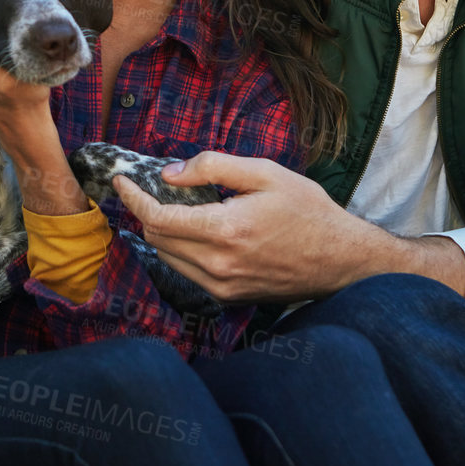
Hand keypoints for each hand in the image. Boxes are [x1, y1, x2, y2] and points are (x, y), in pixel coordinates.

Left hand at [111, 152, 464, 301]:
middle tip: (152, 189)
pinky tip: (197, 232)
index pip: (157, 219)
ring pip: (168, 259)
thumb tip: (170, 173)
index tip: (122, 181)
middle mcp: (218, 265)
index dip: (133, 198)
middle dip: (147, 212)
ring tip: (177, 208)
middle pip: (157, 239)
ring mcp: (222, 287)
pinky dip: (181, 251)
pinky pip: (188, 273)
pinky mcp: (229, 297)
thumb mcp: (265, 173)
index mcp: (225, 230)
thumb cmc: (309, 212)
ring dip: (163, 233)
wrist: (342, 260)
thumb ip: (213, 167)